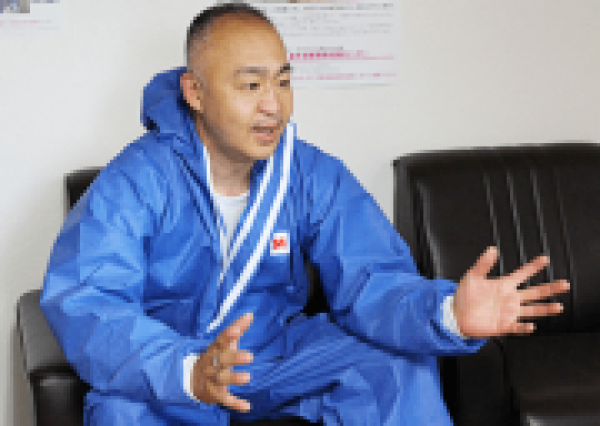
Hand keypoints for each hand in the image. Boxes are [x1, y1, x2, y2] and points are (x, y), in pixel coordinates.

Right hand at [192, 312, 253, 410]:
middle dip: (234, 358)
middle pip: (221, 360)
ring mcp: (212, 380)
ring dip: (233, 378)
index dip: (228, 336)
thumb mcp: (223, 343)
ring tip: (247, 377)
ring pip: (221, 379)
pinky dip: (235, 403)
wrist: (191, 379)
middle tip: (250, 356)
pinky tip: (247, 406)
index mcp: (214, 350)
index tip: (236, 331)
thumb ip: (237, 328)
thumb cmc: (214, 357)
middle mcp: (211, 364)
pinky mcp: (215, 394)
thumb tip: (250, 314)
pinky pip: (224, 399)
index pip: (220, 341)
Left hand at [454, 247, 569, 337]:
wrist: (456, 315)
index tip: (544, 259)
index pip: (522, 274)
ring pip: (532, 310)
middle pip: (535, 292)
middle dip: (550, 288)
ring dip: (545, 309)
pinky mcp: (503, 326)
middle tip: (564, 284)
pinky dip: (524, 327)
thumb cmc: (465, 296)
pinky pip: (517, 328)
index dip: (533, 267)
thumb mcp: (472, 277)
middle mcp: (510, 299)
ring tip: (558, 306)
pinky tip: (531, 326)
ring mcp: (509, 313)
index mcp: (504, 285)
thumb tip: (491, 249)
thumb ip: (483, 264)